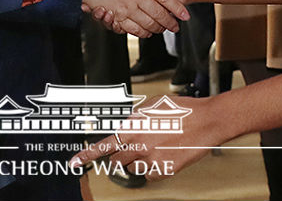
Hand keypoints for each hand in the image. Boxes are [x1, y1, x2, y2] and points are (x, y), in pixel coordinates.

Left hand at [70, 95, 222, 180]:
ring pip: (132, 169)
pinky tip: (163, 156)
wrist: (206, 121)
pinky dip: (152, 169)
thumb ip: (135, 118)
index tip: (75, 162)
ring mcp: (150, 158)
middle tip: (133, 150)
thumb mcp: (152, 106)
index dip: (87, 155)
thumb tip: (128, 125)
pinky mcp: (163, 169)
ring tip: (153, 149)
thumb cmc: (183, 110)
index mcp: (133, 126)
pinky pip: (148, 175)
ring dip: (137, 162)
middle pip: (117, 160)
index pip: (104, 144)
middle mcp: (139, 143)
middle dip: (121, 157)